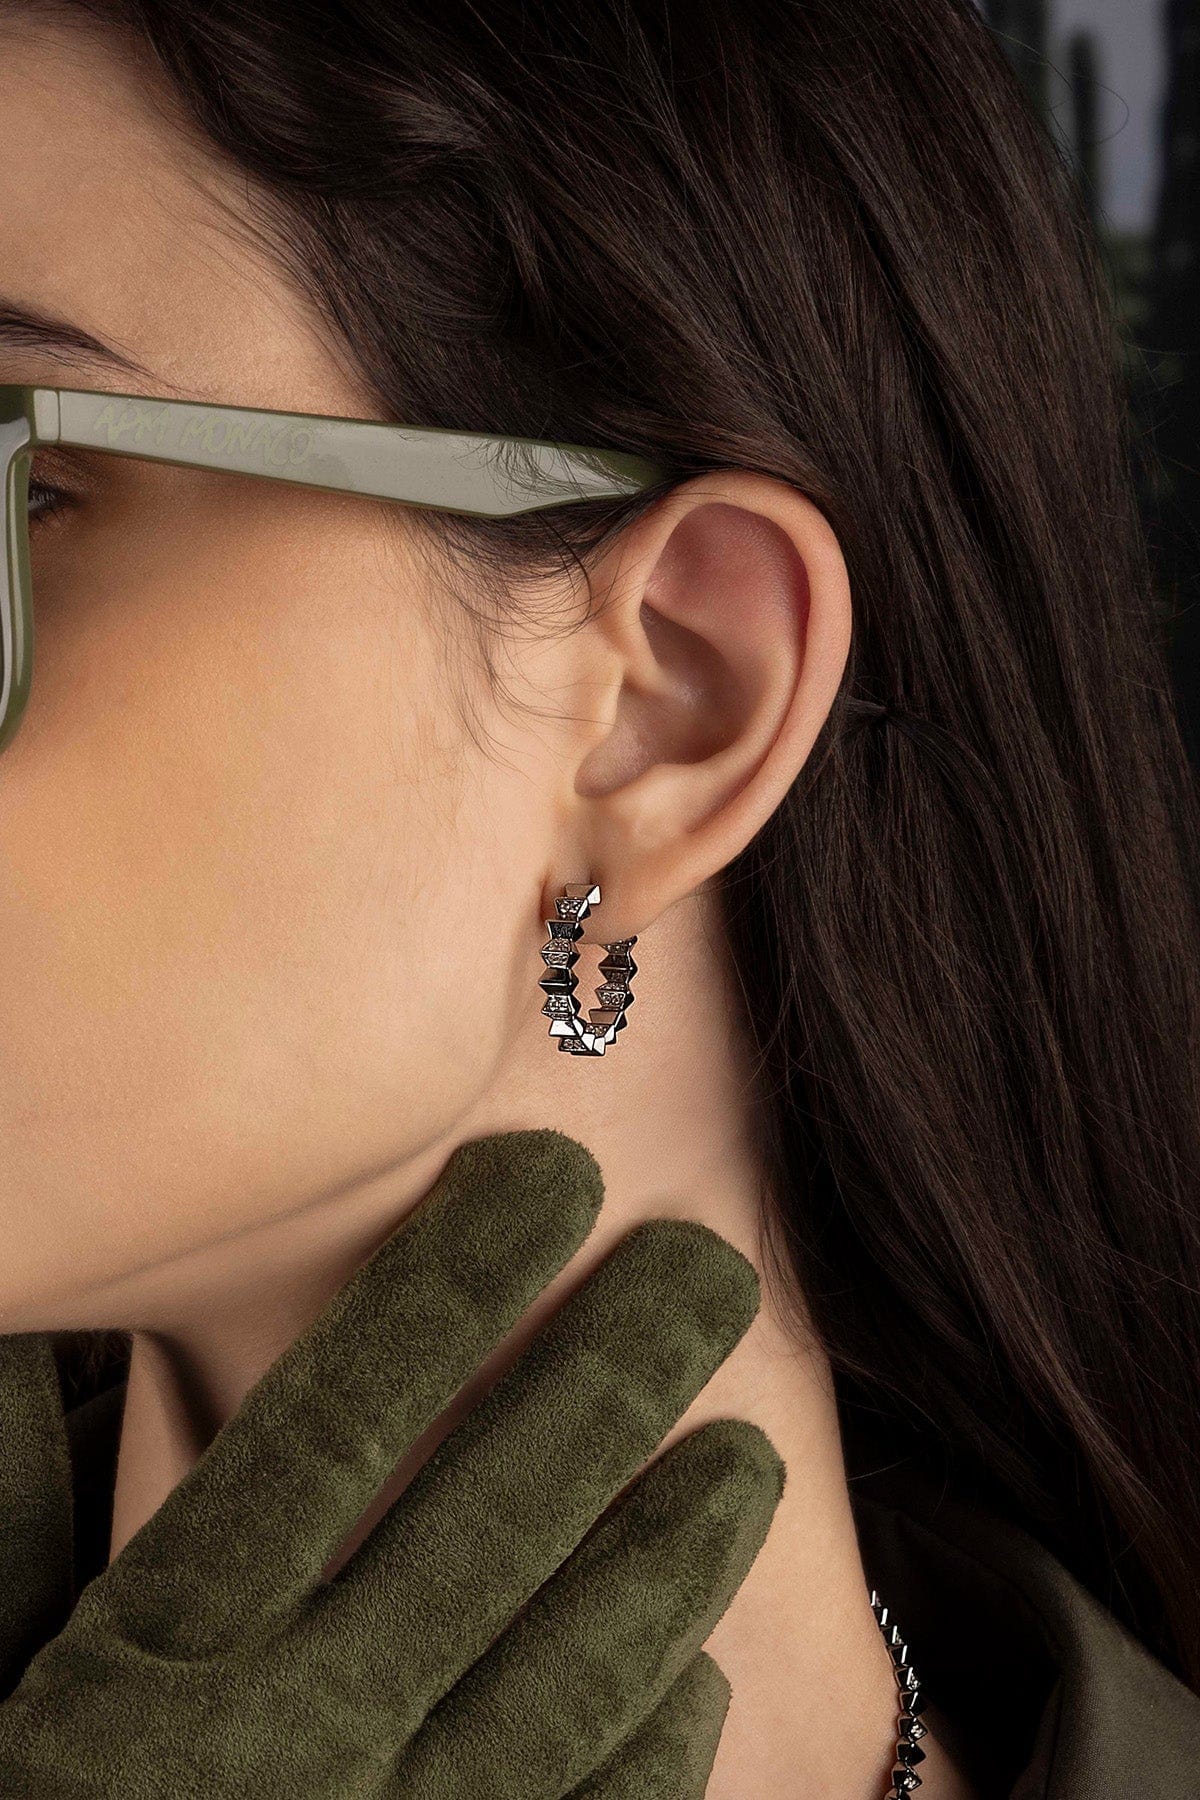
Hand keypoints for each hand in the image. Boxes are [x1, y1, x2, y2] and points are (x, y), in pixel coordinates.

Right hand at [0, 1129, 784, 1796]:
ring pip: (577, 1673)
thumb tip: (33, 1338)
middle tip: (707, 1265)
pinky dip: (657, 1738)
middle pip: (489, 1523)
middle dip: (613, 1371)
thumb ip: (16, 1512)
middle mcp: (280, 1761)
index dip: (448, 1286)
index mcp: (143, 1668)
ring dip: (676, 1549)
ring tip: (747, 1451)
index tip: (546, 1174)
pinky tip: (700, 1663)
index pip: (326, 1428)